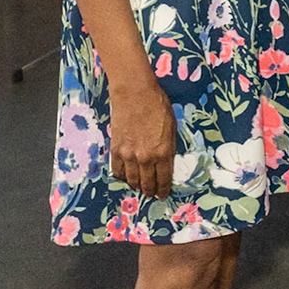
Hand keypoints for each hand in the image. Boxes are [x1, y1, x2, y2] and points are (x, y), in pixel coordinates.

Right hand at [109, 74, 177, 198]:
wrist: (134, 94)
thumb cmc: (158, 105)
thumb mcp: (172, 127)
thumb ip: (169, 147)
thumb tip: (166, 161)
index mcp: (164, 152)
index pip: (164, 179)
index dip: (163, 190)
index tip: (163, 195)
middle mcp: (146, 157)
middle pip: (147, 183)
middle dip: (150, 191)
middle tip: (151, 194)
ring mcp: (129, 155)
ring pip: (132, 180)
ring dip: (136, 185)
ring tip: (139, 187)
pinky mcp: (116, 149)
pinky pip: (117, 170)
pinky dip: (122, 176)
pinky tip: (125, 177)